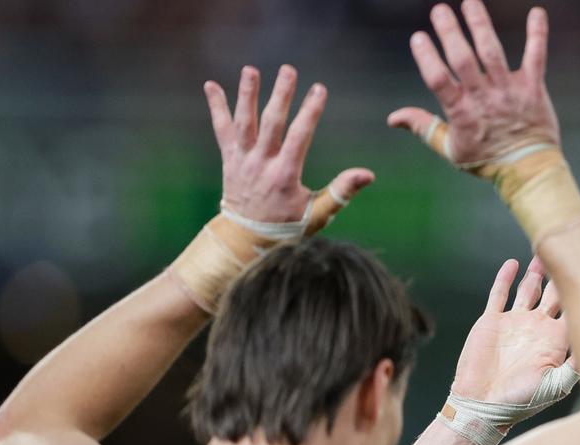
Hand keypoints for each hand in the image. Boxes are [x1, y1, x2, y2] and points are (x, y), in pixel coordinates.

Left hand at [203, 65, 373, 223]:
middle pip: (271, 123)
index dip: (310, 111)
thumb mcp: (318, 215)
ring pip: (244, 122)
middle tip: (289, 70)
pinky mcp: (229, 159)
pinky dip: (216, 108)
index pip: (300, 137)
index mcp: (284, 175)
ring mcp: (242, 160)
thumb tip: (368, 175)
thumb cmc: (287, 227)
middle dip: (281, 95)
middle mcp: (261, 164)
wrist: (246, 240)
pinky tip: (211, 85)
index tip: (320, 89)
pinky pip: (221, 130)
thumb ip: (341, 192)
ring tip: (251, 70)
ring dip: (247, 95)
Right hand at [388, 1, 558, 169]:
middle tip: (439, 10)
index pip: (438, 79)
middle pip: (463, 59)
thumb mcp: (451, 149)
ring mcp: (509, 91)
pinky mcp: (533, 89)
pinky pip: (536, 57)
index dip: (427, 57)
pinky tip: (537, 12)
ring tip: (470, 2)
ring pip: (492, 52)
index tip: (418, 37)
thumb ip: (424, 128)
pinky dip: (537, 34)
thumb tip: (393, 118)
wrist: (528, 171)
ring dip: (481, 25)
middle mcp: (483, 98)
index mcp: (460, 112)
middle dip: (450, 32)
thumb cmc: (487, 161)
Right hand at [451, 257, 571, 404]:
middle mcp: (537, 328)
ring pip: (528, 289)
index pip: (573, 309)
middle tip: (571, 250)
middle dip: (561, 275)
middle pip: (553, 293)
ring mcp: (514, 323)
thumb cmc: (520, 400)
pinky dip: (505, 278)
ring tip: (544, 251)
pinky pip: (499, 294)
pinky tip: (513, 264)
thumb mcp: (555, 386)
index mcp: (555, 341)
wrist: (482, 404)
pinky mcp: (492, 321)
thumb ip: (575, 366)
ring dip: (536, 272)